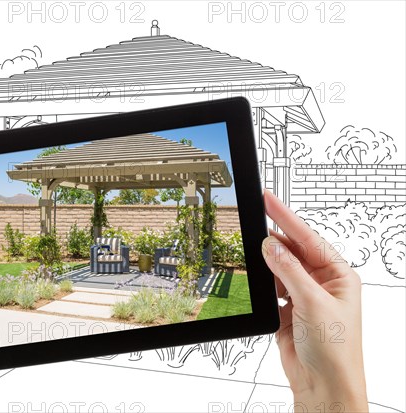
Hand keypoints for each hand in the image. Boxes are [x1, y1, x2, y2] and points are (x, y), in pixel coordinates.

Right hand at [262, 190, 367, 411]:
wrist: (322, 384)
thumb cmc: (335, 349)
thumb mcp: (313, 303)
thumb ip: (289, 271)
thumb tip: (270, 245)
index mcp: (339, 276)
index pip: (309, 238)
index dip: (287, 217)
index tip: (268, 199)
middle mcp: (322, 283)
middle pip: (293, 250)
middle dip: (274, 237)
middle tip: (252, 217)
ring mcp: (303, 296)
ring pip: (279, 268)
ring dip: (265, 261)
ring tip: (250, 248)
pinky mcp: (287, 309)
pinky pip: (270, 286)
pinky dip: (261, 281)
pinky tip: (254, 273)